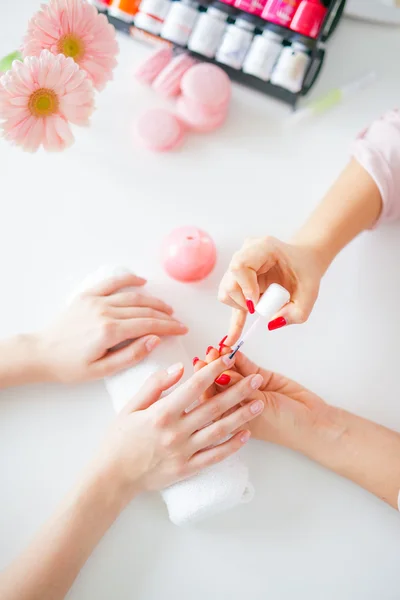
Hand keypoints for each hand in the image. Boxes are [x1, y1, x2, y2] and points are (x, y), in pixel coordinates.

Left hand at [36, 272, 187, 382]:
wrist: (41, 353)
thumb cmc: (69, 366)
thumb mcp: (101, 370)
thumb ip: (131, 355)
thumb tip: (154, 340)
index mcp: (109, 332)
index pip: (148, 325)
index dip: (168, 327)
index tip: (181, 330)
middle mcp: (104, 312)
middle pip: (144, 310)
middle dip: (165, 316)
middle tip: (178, 322)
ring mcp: (95, 301)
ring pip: (132, 297)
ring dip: (152, 301)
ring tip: (167, 308)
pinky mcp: (86, 296)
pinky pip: (111, 283)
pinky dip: (128, 279)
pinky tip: (141, 281)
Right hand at [95, 355, 264, 498]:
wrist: (112, 477)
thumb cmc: (119, 439)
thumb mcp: (131, 406)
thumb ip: (155, 385)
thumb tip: (179, 368)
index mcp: (162, 413)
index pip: (194, 387)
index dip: (214, 370)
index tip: (228, 357)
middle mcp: (176, 432)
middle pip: (213, 407)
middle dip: (238, 391)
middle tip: (257, 378)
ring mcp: (184, 452)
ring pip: (219, 431)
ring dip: (242, 416)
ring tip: (260, 403)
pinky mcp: (187, 469)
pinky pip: (214, 456)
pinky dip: (232, 446)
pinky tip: (246, 434)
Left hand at [195, 348, 399, 509]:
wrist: (313, 421)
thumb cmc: (284, 426)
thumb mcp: (256, 410)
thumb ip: (239, 392)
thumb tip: (218, 375)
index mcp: (229, 418)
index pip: (210, 397)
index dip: (203, 381)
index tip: (199, 366)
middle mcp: (235, 403)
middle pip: (218, 382)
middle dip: (212, 366)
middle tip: (211, 352)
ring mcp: (248, 388)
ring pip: (231, 371)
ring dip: (225, 359)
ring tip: (221, 347)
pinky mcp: (261, 377)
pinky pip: (246, 366)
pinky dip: (239, 357)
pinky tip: (232, 348)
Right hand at [218, 236, 324, 343]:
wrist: (303, 261)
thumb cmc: (306, 272)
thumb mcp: (309, 293)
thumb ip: (296, 312)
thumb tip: (272, 323)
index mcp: (263, 248)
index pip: (240, 266)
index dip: (245, 288)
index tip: (257, 303)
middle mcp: (246, 252)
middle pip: (230, 281)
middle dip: (242, 301)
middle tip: (261, 308)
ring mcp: (239, 264)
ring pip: (226, 290)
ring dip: (241, 306)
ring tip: (259, 307)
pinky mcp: (238, 280)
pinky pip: (230, 300)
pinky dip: (234, 320)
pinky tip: (232, 339)